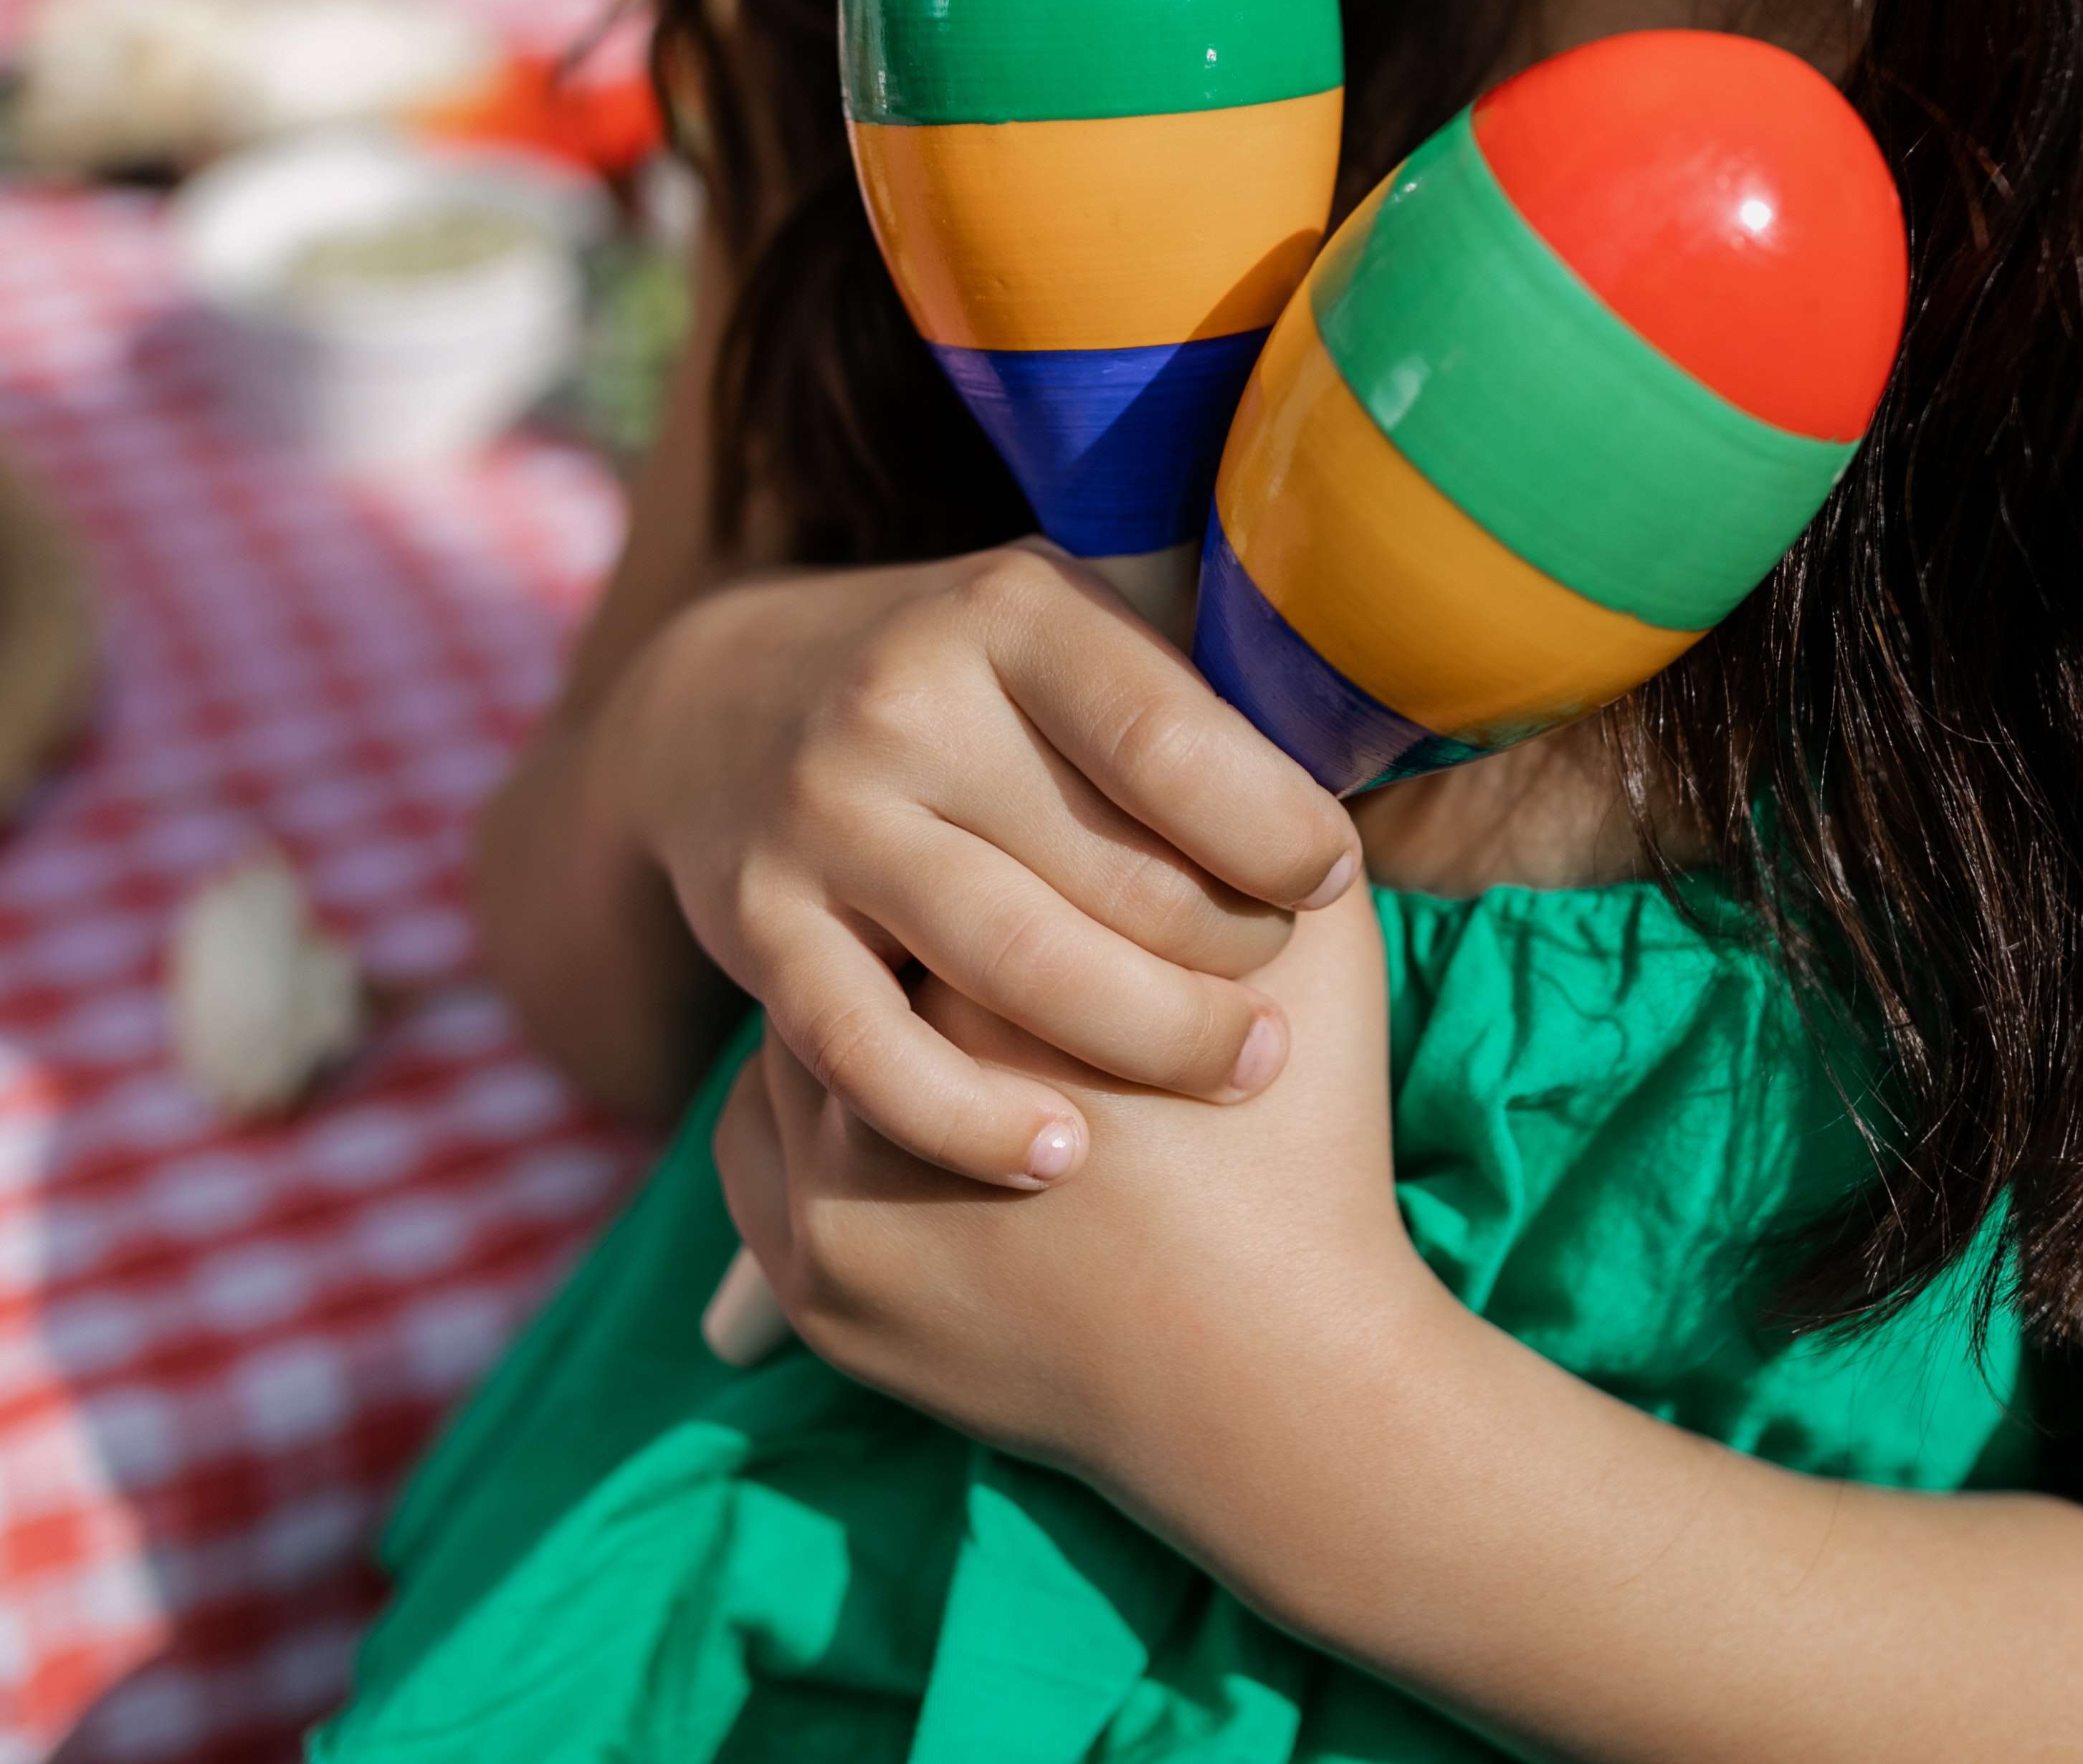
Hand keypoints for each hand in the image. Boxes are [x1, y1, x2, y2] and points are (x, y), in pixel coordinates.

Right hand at [605, 544, 1362, 1190]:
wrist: (733, 700)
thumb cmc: (980, 693)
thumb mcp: (1074, 636)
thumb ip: (1188, 696)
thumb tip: (1357, 768)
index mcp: (1010, 611)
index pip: (1175, 741)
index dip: (1276, 831)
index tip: (1329, 880)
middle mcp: (904, 702)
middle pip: (1114, 871)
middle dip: (1230, 957)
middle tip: (1287, 1009)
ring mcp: (822, 817)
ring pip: (1014, 968)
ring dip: (1149, 1040)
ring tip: (1238, 1075)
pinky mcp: (756, 927)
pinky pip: (874, 1055)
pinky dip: (972, 1118)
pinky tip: (1060, 1156)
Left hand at [711, 881, 1444, 1492]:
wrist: (1281, 1391)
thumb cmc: (1303, 1156)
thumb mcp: (1312, 956)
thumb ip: (1245, 813)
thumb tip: (1219, 690)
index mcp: (996, 990)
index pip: (944, 849)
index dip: (985, 822)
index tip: (1013, 808)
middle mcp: (881, 1095)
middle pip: (862, 944)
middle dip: (911, 914)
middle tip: (959, 888)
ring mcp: (832, 1208)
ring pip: (805, 1043)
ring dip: (863, 1010)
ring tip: (930, 987)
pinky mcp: (820, 1292)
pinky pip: (770, 1155)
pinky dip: (825, 1118)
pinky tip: (899, 1093)